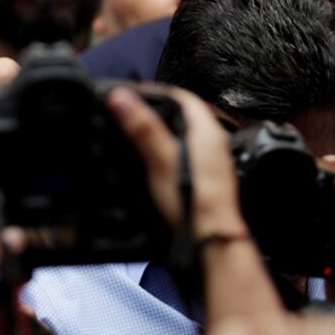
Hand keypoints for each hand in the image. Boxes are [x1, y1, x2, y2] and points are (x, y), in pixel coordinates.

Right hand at [108, 86, 283, 323]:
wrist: (210, 243)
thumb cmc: (194, 205)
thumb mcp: (160, 160)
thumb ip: (142, 128)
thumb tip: (123, 98)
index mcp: (207, 132)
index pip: (181, 97)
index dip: (155, 91)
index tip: (131, 93)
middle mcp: (212, 146)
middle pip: (181, 116)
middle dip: (154, 111)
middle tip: (127, 112)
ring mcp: (209, 165)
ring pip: (181, 137)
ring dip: (158, 132)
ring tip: (132, 134)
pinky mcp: (202, 183)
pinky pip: (181, 157)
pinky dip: (163, 152)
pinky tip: (148, 164)